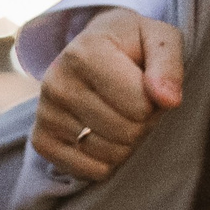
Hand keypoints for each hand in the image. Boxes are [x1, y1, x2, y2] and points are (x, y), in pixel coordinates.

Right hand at [29, 8, 183, 181]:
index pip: (141, 106)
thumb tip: (168, 100)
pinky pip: (92, 172)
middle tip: (136, 100)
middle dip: (144, 122)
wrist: (91, 51)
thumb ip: (168, 65)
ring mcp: (45, 114)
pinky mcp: (41, 141)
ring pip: (112, 155)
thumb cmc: (131, 46)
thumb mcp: (158, 38)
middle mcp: (57, 82)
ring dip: (128, 142)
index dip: (157, 101)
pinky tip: (103, 132)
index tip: (147, 83)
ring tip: (120, 112)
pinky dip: (108, 160)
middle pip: (128, 132)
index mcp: (85, 52)